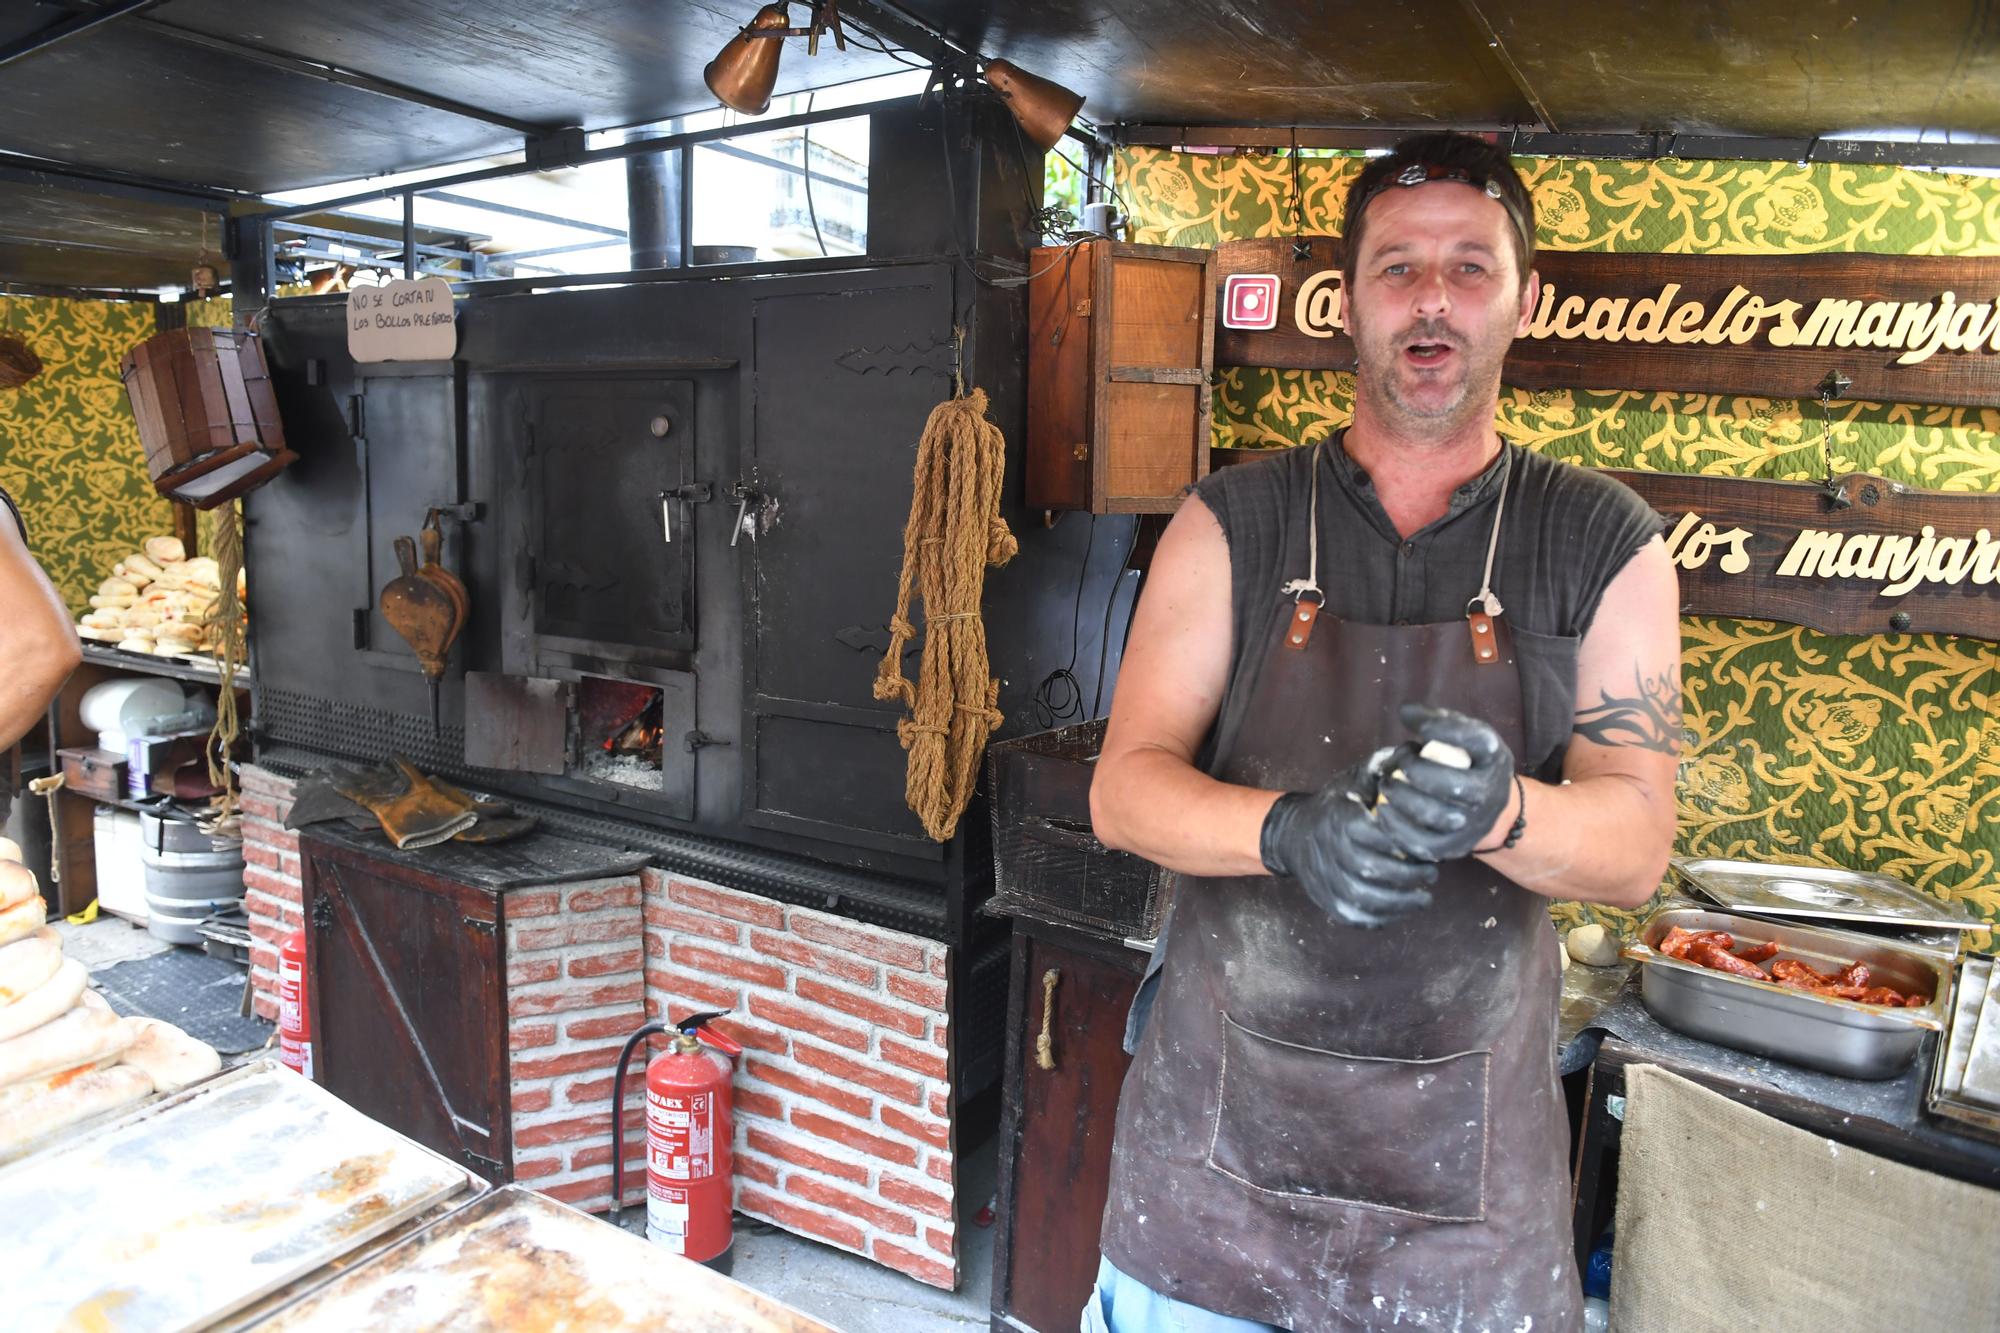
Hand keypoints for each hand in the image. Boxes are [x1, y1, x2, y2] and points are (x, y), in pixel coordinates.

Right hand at [1259, 764, 1437, 927]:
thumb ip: (1383, 771)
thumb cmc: (1335, 806)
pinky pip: (1356, 916)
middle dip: (1410, 875)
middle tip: (1431, 873)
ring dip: (1401, 901)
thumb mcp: (1355, 781)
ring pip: (1368, 898)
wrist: (1294, 835)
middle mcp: (1333, 851)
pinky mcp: (1327, 901)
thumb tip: (1413, 753)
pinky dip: (1382, 918)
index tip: (1431, 846)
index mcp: (1344, 821)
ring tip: (1424, 897)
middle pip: (1377, 870)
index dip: (1411, 844)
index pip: (1383, 837)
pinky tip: (1401, 910)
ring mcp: (1327, 879)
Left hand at [1375, 704, 1515, 860]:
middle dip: (1415, 770)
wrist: (1489, 808)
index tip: (1417, 726)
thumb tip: (1405, 711)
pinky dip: (1397, 828)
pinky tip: (1385, 810)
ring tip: (1388, 784)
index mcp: (1495, 758)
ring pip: (1435, 815)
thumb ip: (1438, 720)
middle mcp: (1490, 793)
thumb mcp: (1465, 736)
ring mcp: (1474, 824)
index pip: (1475, 740)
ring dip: (1402, 797)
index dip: (1442, 728)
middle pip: (1451, 785)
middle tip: (1399, 763)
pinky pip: (1423, 843)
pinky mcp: (1455, 847)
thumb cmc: (1468, 763)